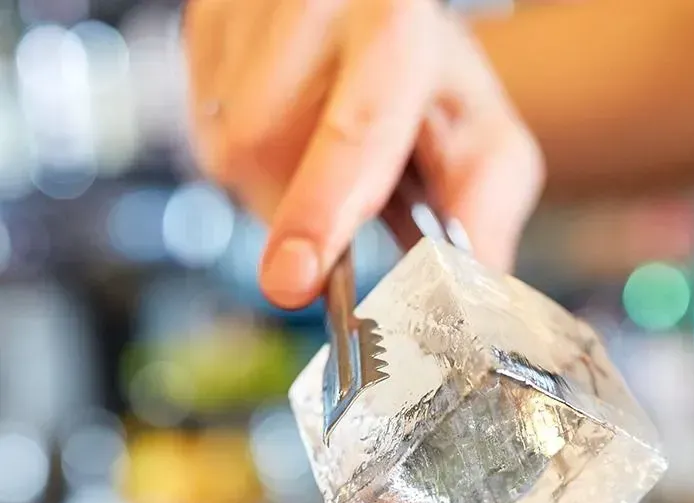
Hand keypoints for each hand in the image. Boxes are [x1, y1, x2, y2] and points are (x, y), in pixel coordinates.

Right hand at [184, 0, 543, 307]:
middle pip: (266, 146)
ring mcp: (247, 2)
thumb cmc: (431, 87)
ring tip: (319, 158)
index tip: (294, 279)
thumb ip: (485, 207)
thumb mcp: (482, 137)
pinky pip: (204, 129)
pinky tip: (289, 131)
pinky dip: (249, 159)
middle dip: (300, 206)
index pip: (353, 129)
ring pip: (226, 146)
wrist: (379, 19)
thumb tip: (478, 278)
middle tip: (344, 200)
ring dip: (274, 187)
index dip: (319, 212)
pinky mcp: (204, 18)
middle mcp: (316, 0)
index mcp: (398, 20)